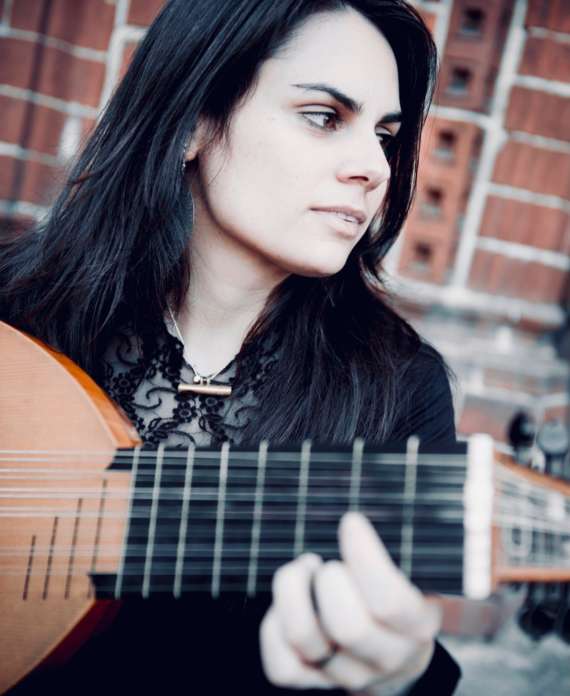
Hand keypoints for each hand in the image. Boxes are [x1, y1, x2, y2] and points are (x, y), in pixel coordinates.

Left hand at [260, 512, 440, 693]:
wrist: (398, 656)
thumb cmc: (401, 595)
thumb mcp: (417, 572)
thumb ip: (402, 545)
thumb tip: (365, 513)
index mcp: (417, 626)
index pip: (391, 601)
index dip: (365, 558)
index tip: (351, 522)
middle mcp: (383, 657)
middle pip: (347, 626)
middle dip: (330, 580)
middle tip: (329, 563)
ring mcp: (345, 674)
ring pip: (304, 639)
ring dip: (293, 592)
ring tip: (305, 570)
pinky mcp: (311, 681)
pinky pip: (280, 664)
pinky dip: (274, 625)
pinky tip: (290, 602)